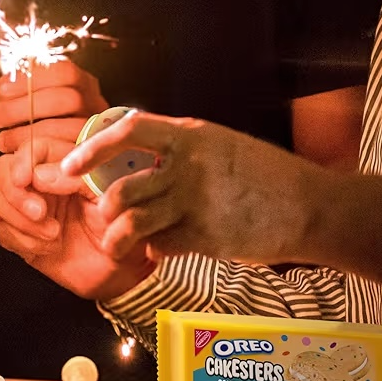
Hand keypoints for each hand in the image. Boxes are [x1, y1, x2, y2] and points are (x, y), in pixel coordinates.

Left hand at [0, 61, 107, 151]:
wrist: (61, 163)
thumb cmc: (38, 124)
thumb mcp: (30, 99)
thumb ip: (18, 91)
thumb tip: (1, 91)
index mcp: (82, 84)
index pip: (65, 72)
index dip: (32, 79)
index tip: (1, 91)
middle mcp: (96, 106)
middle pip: (70, 100)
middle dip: (27, 107)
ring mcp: (98, 132)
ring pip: (73, 129)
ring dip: (30, 134)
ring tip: (3, 139)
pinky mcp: (94, 161)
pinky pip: (70, 157)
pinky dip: (40, 155)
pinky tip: (18, 155)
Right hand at [0, 136, 155, 301]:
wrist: (125, 268)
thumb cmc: (122, 225)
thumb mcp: (106, 194)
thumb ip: (75, 178)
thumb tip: (37, 174)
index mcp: (63, 163)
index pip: (30, 147)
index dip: (21, 161)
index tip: (24, 179)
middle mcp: (41, 181)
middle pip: (3, 169)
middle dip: (15, 192)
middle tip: (39, 212)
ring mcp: (28, 208)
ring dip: (20, 219)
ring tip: (53, 233)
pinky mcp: (22, 236)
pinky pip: (1, 231)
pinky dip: (21, 239)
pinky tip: (48, 247)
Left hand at [59, 110, 319, 265]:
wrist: (311, 206)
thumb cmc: (264, 174)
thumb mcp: (220, 144)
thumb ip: (181, 147)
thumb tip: (140, 156)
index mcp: (190, 134)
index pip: (127, 130)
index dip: (92, 148)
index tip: (70, 165)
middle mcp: (189, 165)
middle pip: (122, 188)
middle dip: (104, 208)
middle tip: (102, 217)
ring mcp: (197, 202)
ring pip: (134, 222)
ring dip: (117, 238)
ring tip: (115, 245)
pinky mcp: (208, 236)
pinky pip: (163, 245)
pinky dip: (155, 250)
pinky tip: (160, 249)